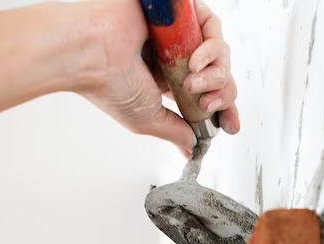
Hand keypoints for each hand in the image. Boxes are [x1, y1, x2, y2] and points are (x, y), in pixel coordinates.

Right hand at [77, 0, 239, 153]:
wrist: (93, 54)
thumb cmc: (109, 86)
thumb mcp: (148, 120)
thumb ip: (175, 132)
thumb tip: (192, 149)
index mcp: (166, 81)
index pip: (206, 94)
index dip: (223, 109)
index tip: (230, 125)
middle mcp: (174, 57)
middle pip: (218, 74)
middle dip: (221, 94)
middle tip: (206, 105)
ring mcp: (178, 34)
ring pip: (220, 52)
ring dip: (214, 74)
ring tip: (192, 84)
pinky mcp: (181, 13)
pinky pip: (211, 26)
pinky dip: (211, 48)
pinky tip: (193, 63)